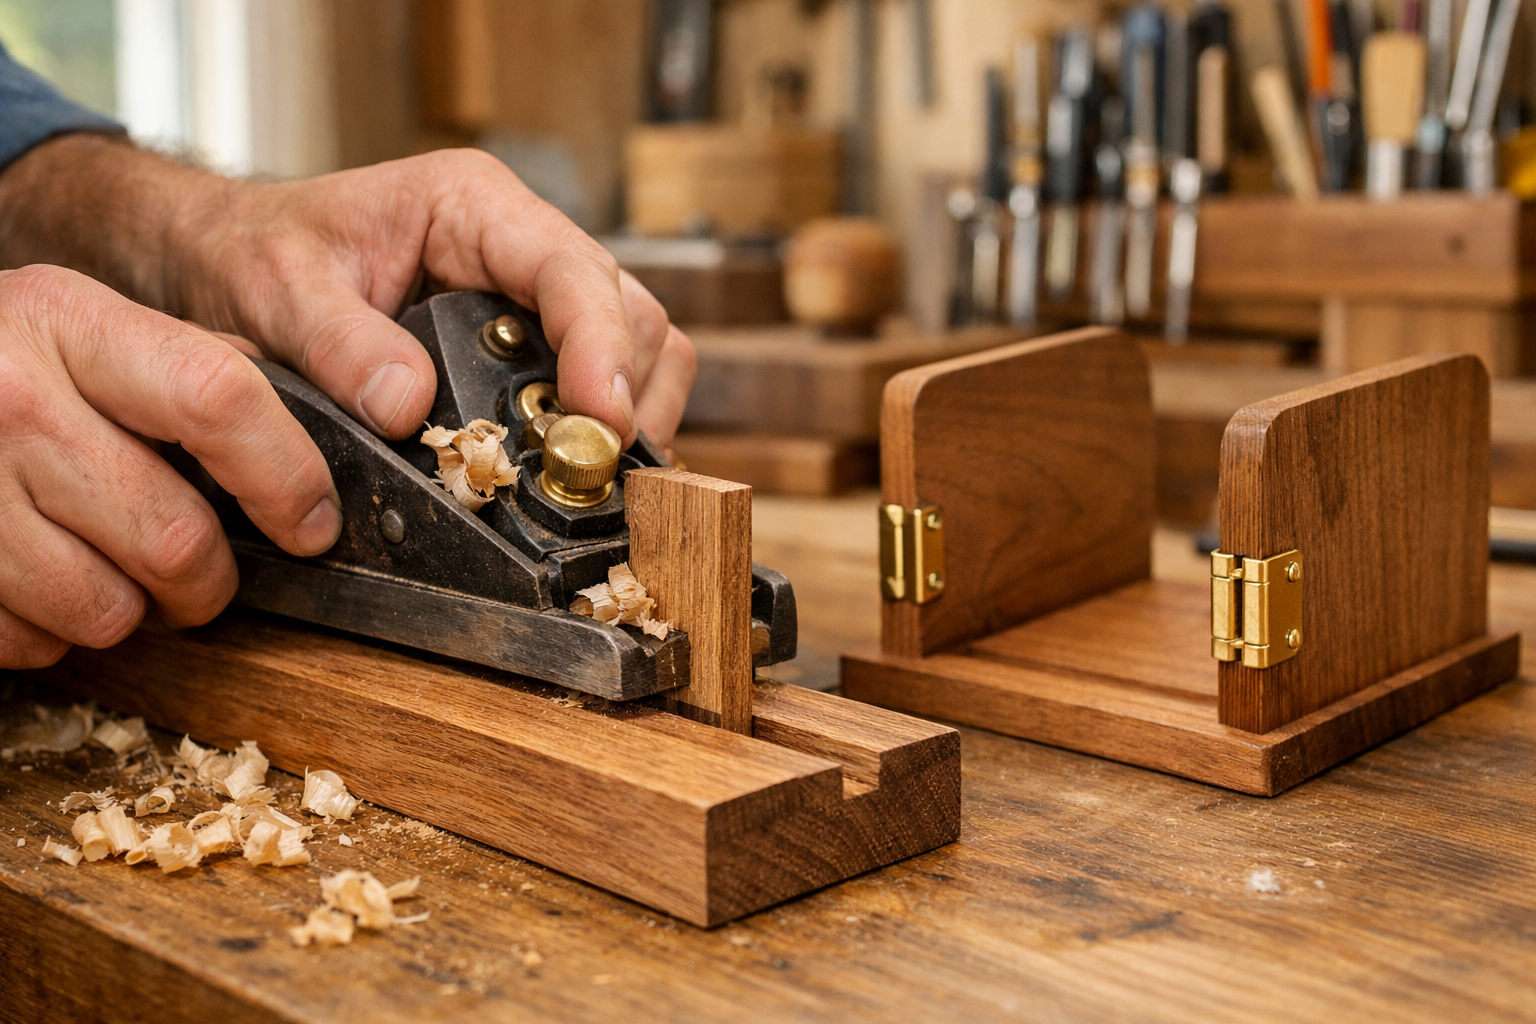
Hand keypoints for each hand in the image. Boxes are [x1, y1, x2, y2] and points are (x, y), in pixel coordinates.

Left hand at [0, 135, 694, 447]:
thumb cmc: (255, 254)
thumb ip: (337, 341)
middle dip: (626, 395)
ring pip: (640, 351)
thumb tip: (408, 404)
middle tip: (591, 472)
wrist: (226, 263)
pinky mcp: (532, 348)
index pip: (572, 269)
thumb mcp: (277, 289)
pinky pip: (604, 385)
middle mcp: (522, 247)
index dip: (600, 346)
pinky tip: (573, 470)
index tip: (599, 418)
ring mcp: (535, 298)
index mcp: (473, 206)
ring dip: (630, 419)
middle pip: (631, 315)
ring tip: (593, 478)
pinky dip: (604, 432)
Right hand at [0, 265, 339, 666]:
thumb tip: (315, 439)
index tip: (313, 523)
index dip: (286, 477)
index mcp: (69, 321)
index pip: (218, 399)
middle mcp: (11, 395)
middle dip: (210, 580)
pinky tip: (39, 578)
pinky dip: (50, 631)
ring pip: (108, 611)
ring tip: (108, 566)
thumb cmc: (0, 364)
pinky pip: (33, 643)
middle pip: (176, 538)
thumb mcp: (87, 329)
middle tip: (202, 572)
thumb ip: (192, 367)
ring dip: (129, 611)